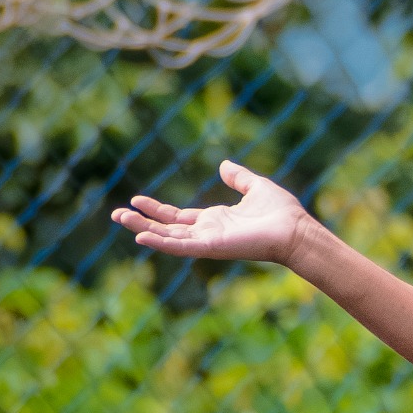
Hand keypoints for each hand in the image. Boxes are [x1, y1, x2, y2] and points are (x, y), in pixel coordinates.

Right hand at [110, 161, 310, 264]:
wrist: (296, 230)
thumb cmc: (282, 212)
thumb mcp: (256, 186)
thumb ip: (239, 177)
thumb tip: (224, 165)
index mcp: (215, 220)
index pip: (178, 217)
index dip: (157, 209)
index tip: (137, 199)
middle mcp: (207, 233)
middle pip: (166, 228)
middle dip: (141, 220)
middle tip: (116, 213)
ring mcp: (208, 241)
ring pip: (168, 237)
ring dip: (143, 229)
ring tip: (120, 218)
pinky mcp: (212, 247)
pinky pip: (181, 246)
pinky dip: (161, 243)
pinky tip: (141, 236)